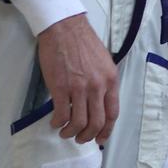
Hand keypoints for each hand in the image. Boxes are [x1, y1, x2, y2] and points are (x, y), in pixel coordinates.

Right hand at [37, 13, 118, 143]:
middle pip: (97, 122)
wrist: (65, 28)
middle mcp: (98, 86)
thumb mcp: (104, 63)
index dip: (106, 131)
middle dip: (87, 136)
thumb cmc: (83, 44)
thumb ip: (104, 83)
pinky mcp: (60, 87)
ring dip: (70, 132)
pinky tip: (54, 122)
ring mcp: (79, 88)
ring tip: (64, 131)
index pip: (113, 113)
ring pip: (78, 123)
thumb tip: (99, 104)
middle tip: (79, 137)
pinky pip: (61, 115)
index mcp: (111, 80)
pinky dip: (57, 123)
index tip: (100, 139)